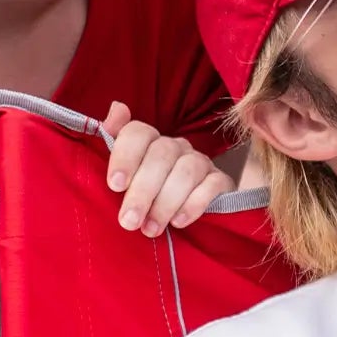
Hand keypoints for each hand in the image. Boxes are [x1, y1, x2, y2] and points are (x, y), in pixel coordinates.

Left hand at [100, 102, 233, 234]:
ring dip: (166, 202)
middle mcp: (176, 146)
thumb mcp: (124, 177)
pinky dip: (194, 204)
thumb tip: (117, 107)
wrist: (183, 217)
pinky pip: (212, 185)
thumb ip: (115, 144)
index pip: (138, 133)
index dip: (125, 156)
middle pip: (161, 155)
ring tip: (150, 229)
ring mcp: (201, 162)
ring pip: (186, 171)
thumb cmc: (146, 196)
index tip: (114, 185)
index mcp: (150, 141)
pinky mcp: (222, 181)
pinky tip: (178, 222)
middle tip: (129, 221)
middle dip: (143, 190)